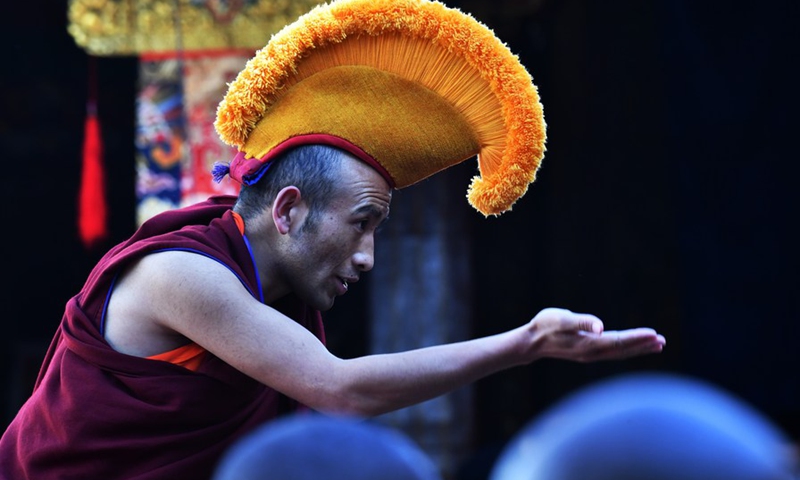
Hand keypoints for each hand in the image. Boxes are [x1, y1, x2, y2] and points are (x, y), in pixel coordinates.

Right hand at [523, 308, 665, 362]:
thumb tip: (600, 326)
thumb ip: (581, 321)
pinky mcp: (587, 353)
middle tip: (663, 342)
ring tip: (656, 346)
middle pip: (623, 350)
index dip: (636, 338)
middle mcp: (591, 353)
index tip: (654, 334)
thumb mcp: (560, 319)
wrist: (530, 342)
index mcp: (587, 344)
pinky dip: (627, 349)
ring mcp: (590, 355)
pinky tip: (633, 346)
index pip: (618, 341)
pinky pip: (613, 352)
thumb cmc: (544, 326)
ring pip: (620, 353)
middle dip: (643, 346)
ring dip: (638, 349)